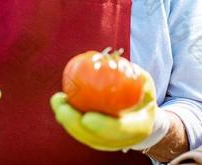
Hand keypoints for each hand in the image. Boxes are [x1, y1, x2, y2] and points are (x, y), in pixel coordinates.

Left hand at [50, 65, 166, 150]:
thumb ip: (132, 72)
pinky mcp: (97, 139)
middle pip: (94, 138)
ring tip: (57, 100)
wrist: (143, 115)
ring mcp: (108, 142)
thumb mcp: (144, 81)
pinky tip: (60, 101)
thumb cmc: (142, 93)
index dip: (103, 127)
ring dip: (67, 121)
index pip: (120, 130)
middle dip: (75, 125)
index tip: (87, 117)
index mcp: (139, 127)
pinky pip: (80, 130)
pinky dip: (68, 118)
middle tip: (63, 106)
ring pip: (83, 136)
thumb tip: (111, 59)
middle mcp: (122, 140)